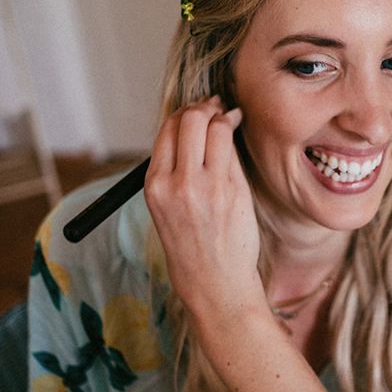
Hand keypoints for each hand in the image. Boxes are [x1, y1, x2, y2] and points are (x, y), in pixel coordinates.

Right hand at [143, 96, 265, 321]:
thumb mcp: (167, 208)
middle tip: (216, 107)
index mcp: (153, 186)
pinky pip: (232, 148)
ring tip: (229, 117)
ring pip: (213, 126)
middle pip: (189, 119)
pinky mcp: (231, 190)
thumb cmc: (193, 247)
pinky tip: (237, 130)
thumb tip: (193, 128)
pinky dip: (234, 133)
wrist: (214, 284)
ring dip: (222, 116)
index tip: (197, 111)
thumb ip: (174, 170)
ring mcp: (204, 186)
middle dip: (204, 107)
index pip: (166, 129)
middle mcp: (175, 183)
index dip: (184, 113)